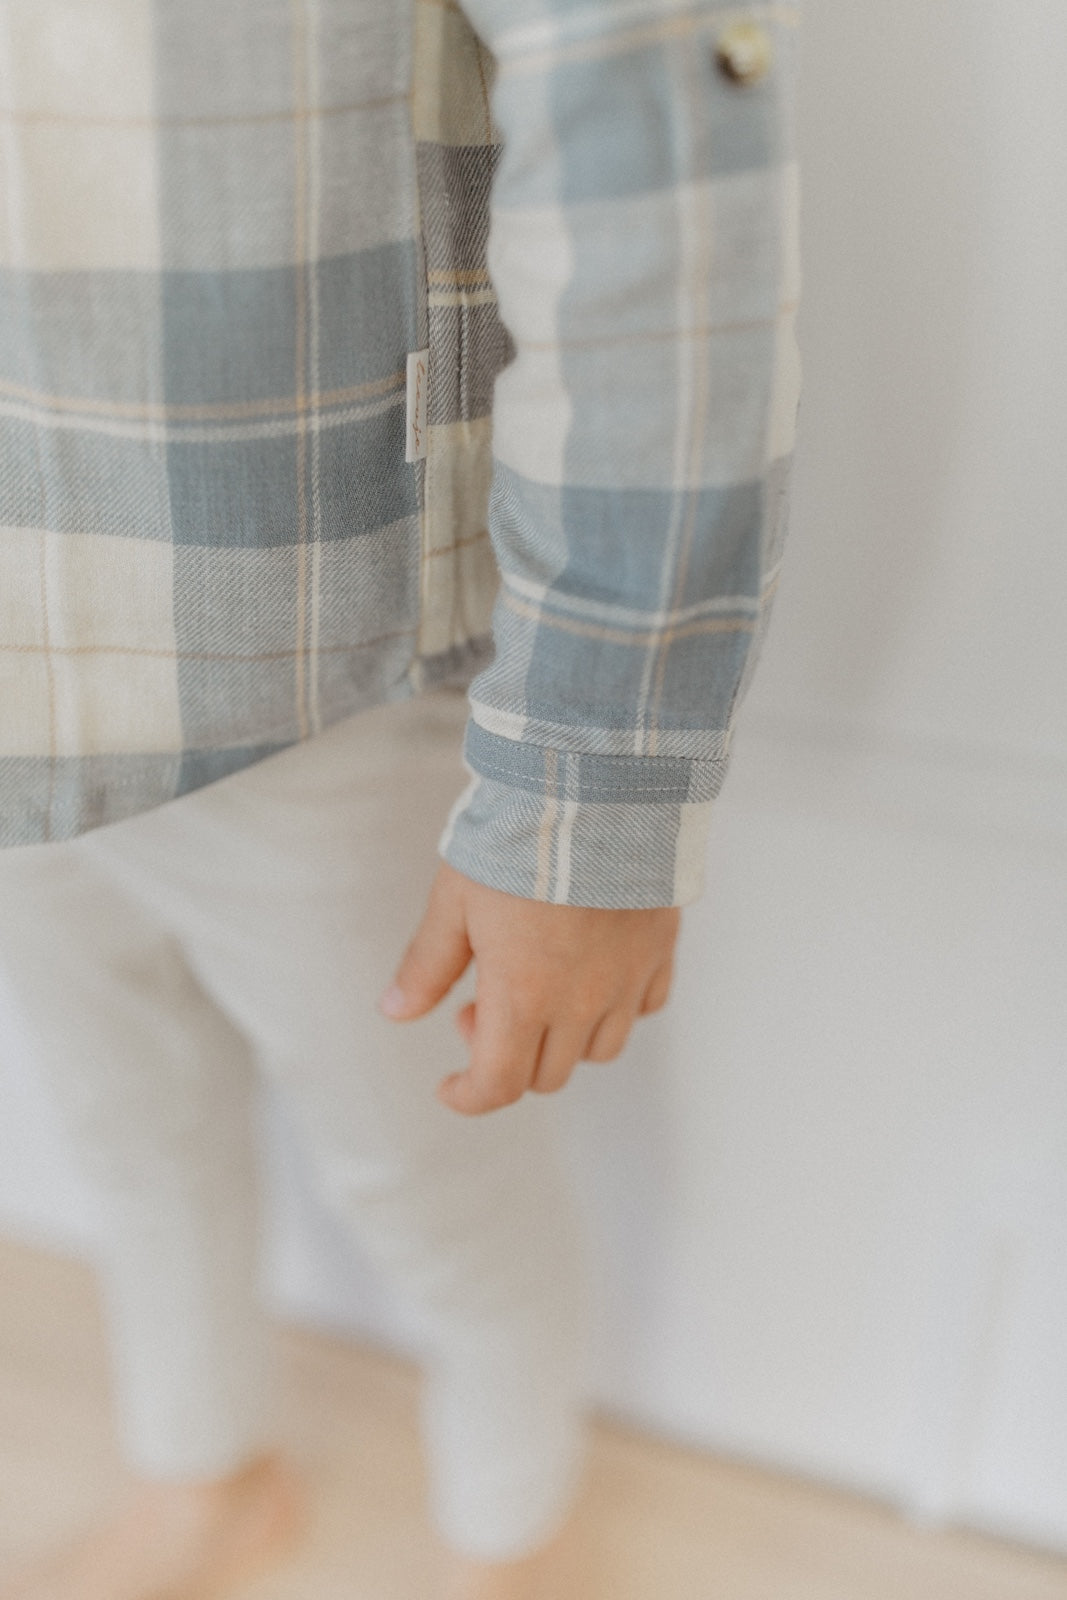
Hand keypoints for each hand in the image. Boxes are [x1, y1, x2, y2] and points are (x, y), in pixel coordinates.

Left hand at [378, 861, 679, 1114]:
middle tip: (482, 1001)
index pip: (499, 1085)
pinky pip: (644, 1007)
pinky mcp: (661, 950)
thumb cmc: (519, 841)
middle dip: (507, 1056)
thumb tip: (395, 1012)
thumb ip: (428, 964)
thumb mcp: (455, 900)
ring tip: (538, 987)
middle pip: (546, 1074)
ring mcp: (628, 979)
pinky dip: (615, 1008)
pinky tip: (591, 972)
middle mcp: (582, 1001)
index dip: (468, 1097)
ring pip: (600, 1049)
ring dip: (562, 1039)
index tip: (449, 1085)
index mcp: (524, 996)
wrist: (597, 789)